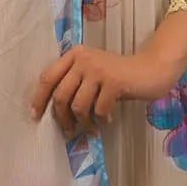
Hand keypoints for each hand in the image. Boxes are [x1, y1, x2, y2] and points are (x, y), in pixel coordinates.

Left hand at [31, 42, 178, 138]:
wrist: (151, 69)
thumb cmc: (120, 75)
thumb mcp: (92, 73)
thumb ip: (74, 83)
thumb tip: (55, 111)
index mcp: (74, 54)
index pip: (48, 77)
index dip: (39, 98)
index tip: (35, 115)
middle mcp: (83, 59)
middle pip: (60, 95)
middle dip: (62, 118)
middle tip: (69, 130)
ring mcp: (99, 69)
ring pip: (78, 105)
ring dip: (83, 122)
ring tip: (91, 128)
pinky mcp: (114, 81)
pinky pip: (98, 110)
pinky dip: (100, 120)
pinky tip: (107, 121)